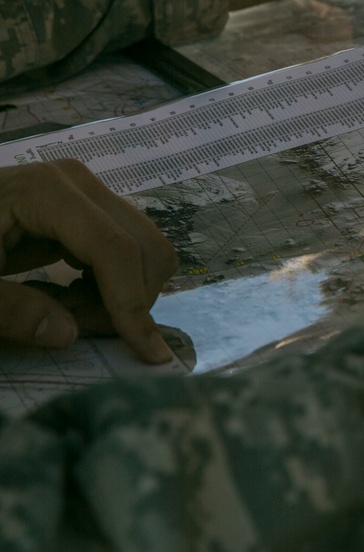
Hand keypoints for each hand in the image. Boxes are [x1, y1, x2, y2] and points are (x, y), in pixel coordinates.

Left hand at [0, 159, 177, 362]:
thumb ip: (8, 310)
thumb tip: (67, 335)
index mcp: (46, 191)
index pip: (114, 250)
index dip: (132, 304)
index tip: (148, 355)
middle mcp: (79, 184)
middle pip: (145, 248)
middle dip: (128, 301)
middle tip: (75, 328)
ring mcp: (88, 194)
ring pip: (145, 252)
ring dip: (122, 295)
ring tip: (67, 311)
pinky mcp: (90, 209)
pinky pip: (129, 251)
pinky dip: (114, 285)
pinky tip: (71, 295)